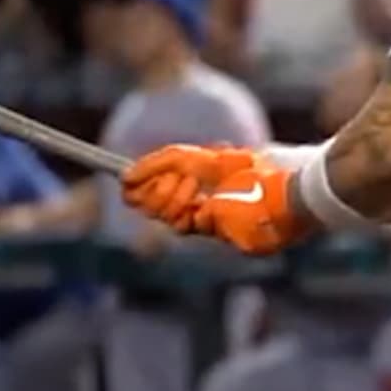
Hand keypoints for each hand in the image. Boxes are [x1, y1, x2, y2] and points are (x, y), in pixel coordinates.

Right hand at [121, 144, 252, 228]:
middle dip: (159, 187)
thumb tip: (123, 178)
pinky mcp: (206, 233)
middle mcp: (187, 206)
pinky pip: (179, 225)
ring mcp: (197, 221)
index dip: (136, 189)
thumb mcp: (187, 156)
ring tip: (196, 184)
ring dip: (174, 195)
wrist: (266, 185)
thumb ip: (154, 164)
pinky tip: (203, 201)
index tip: (127, 181)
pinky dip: (186, 208)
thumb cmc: (233, 167)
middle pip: (148, 205)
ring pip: (162, 216)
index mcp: (182, 188)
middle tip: (181, 177)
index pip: (146, 194)